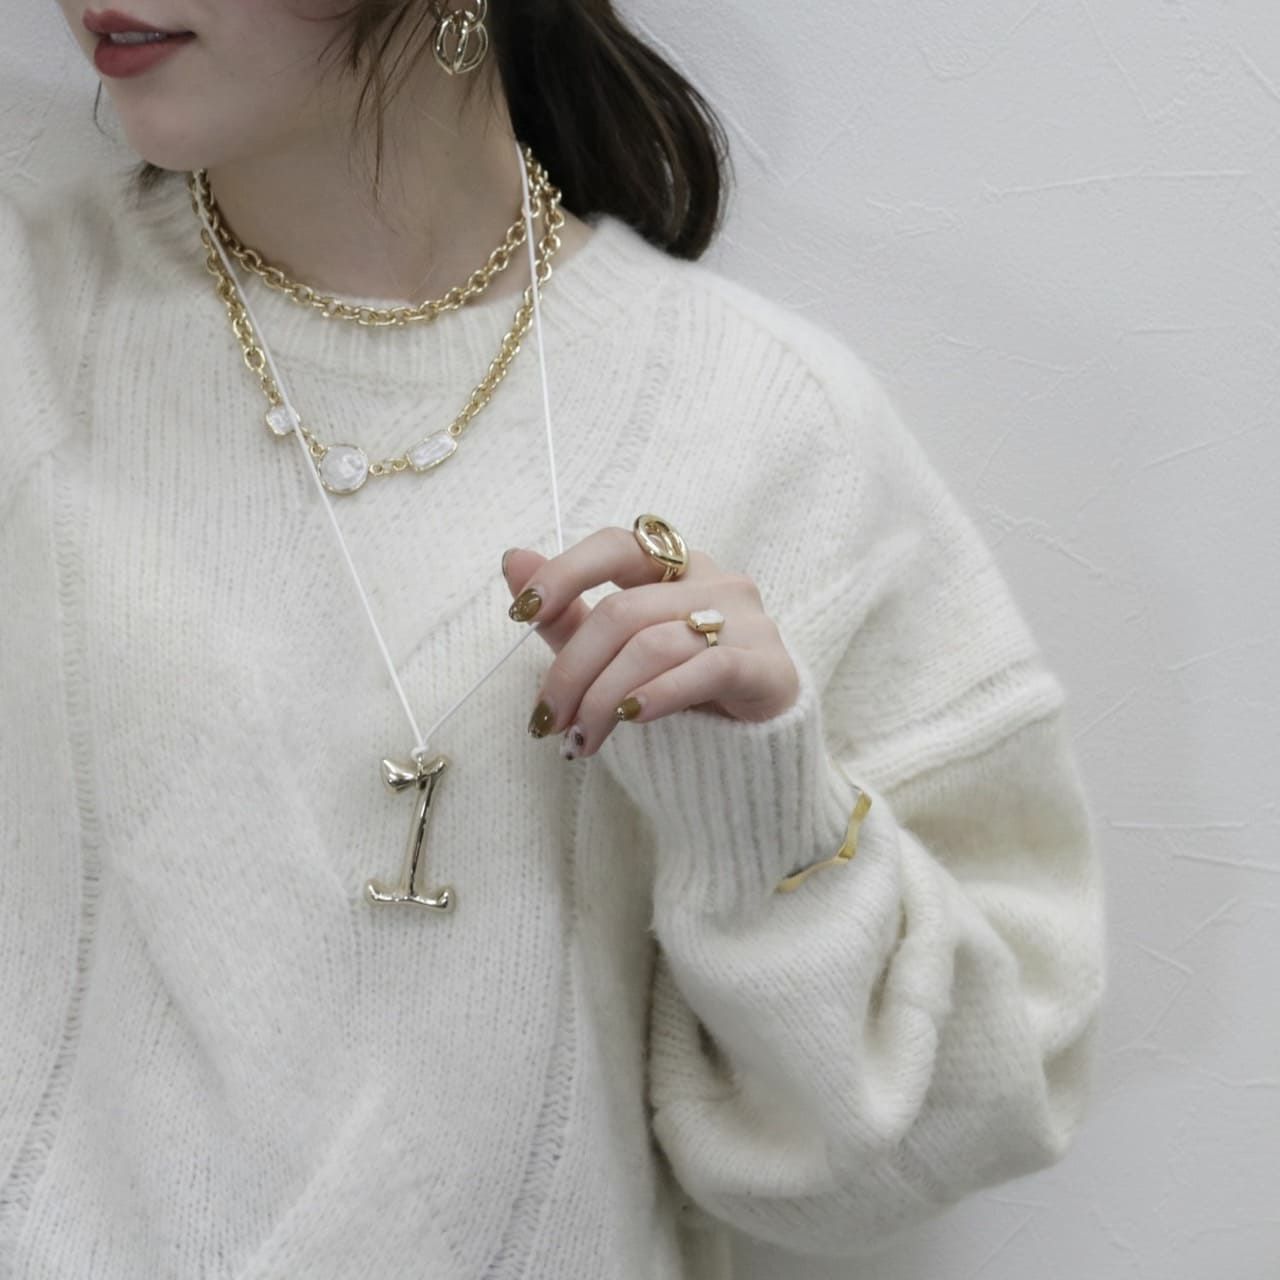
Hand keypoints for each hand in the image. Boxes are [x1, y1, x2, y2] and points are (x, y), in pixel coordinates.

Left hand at [502, 527, 799, 759]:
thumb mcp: (613, 657)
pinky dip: (659, 693)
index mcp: (677, 567)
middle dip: (572, 670)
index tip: (521, 612)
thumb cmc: (678, 696)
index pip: (615, 546)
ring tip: (581, 739)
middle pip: (624, 611)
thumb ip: (568, 613)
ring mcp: (748, 621)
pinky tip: (631, 719)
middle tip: (547, 720)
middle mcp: (716, 581)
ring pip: (654, 644)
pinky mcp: (769, 667)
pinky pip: (705, 668)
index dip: (564, 572)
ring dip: (604, 698)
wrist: (750, 755)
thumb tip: (512, 559)